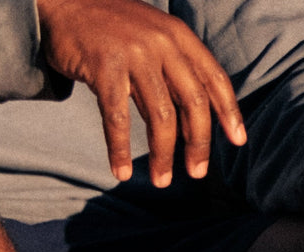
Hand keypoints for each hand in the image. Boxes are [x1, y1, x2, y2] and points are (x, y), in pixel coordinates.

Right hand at [36, 0, 245, 185]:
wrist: (65, 4)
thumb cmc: (108, 29)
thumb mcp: (151, 37)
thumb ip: (170, 65)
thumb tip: (189, 112)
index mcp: (178, 36)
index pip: (213, 77)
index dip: (228, 111)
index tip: (238, 141)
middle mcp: (162, 43)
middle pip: (192, 100)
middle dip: (198, 142)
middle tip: (197, 173)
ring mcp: (134, 54)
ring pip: (159, 115)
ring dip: (162, 154)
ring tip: (161, 181)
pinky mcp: (104, 68)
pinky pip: (117, 118)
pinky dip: (119, 149)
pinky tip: (121, 172)